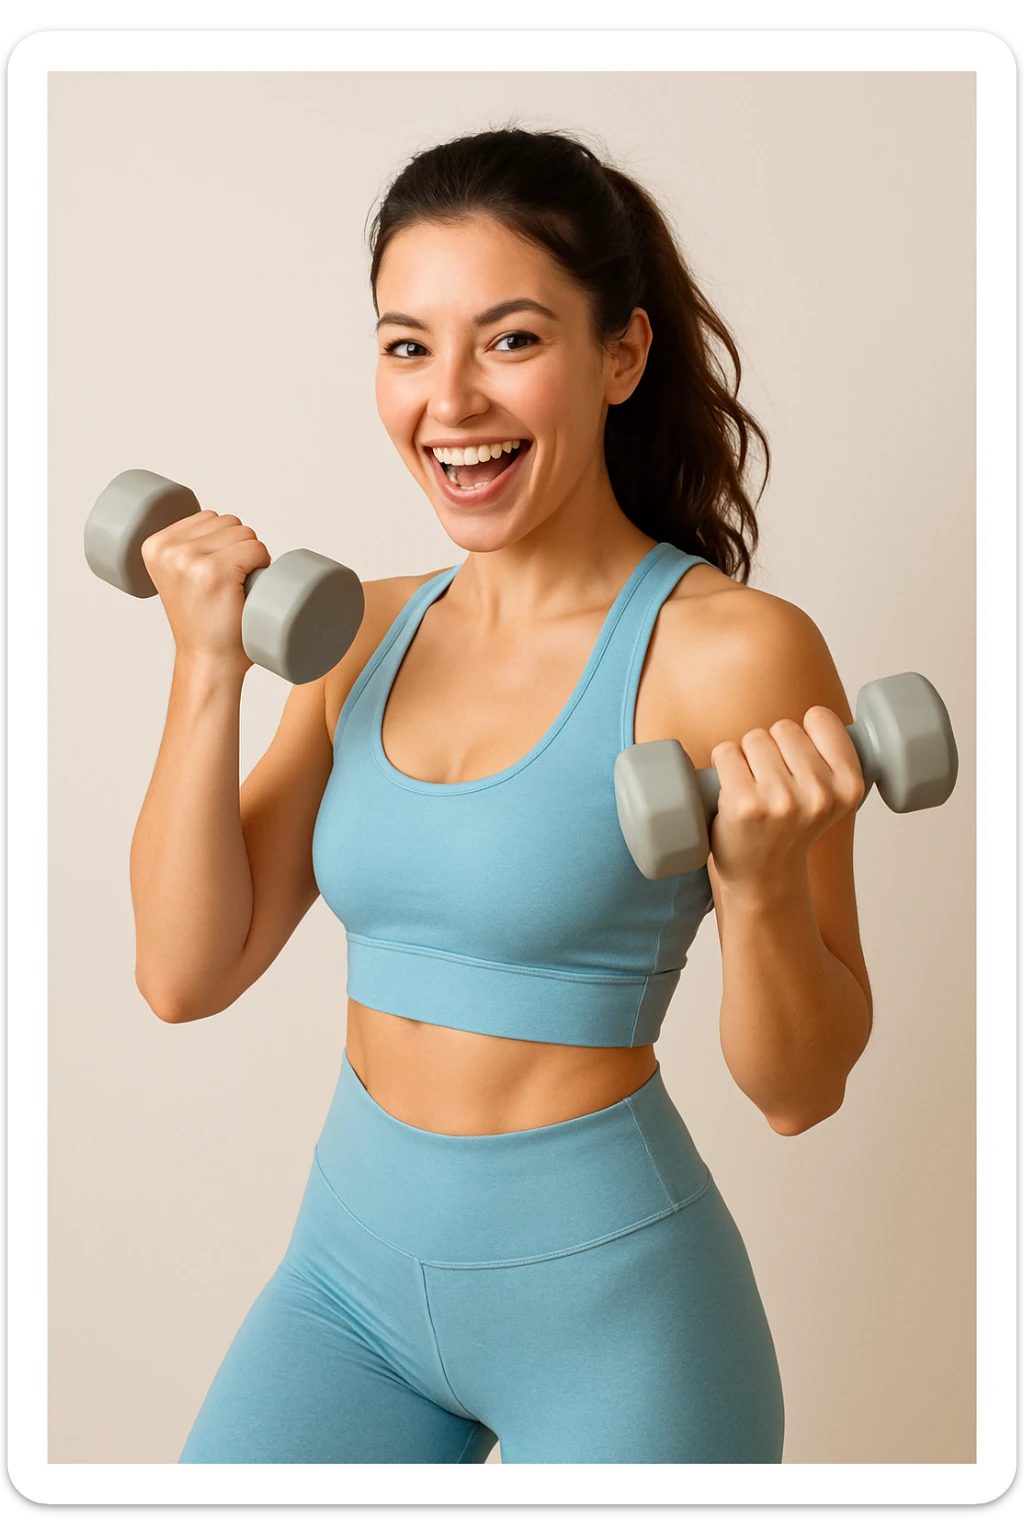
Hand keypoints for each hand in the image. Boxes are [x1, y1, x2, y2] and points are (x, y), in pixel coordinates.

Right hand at [140, 508, 270, 673]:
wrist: (209, 662)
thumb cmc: (203, 623)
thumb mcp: (178, 576)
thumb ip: (187, 546)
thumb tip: (216, 519)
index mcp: (154, 546)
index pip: (208, 517)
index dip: (224, 542)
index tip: (214, 575)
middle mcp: (168, 550)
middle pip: (228, 521)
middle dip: (239, 547)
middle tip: (230, 584)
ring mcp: (189, 561)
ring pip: (244, 532)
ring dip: (252, 555)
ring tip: (238, 586)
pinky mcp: (214, 572)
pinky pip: (256, 548)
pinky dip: (263, 563)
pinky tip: (249, 586)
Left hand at [708, 706, 864, 890]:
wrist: (763, 875)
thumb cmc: (791, 826)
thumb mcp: (830, 793)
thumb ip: (830, 756)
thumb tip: (817, 714)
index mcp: (850, 785)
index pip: (821, 718)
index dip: (803, 734)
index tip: (799, 763)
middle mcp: (821, 793)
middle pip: (783, 727)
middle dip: (772, 748)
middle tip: (773, 786)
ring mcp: (782, 800)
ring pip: (754, 738)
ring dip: (746, 757)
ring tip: (754, 791)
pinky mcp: (745, 805)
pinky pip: (726, 752)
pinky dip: (723, 765)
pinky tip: (733, 792)